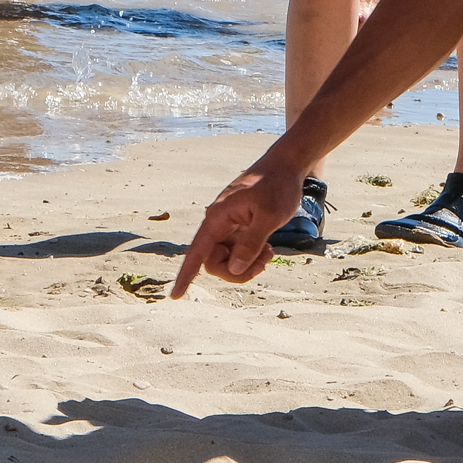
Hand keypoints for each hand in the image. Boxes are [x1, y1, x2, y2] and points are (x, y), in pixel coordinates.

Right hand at [170, 161, 309, 293]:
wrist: (287, 166)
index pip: (196, 253)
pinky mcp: (240, 230)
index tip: (175, 296)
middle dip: (236, 271)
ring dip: (247, 265)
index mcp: (218, 218)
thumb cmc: (277, 186)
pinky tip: (268, 249)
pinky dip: (252, 258)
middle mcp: (218, 224)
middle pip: (214, 263)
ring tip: (269, 253)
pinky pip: (238, 254)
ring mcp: (229, 228)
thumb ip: (250, 243)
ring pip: (228, 261)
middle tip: (263, 262)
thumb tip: (233, 269)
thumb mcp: (268, 215)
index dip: (186, 275)